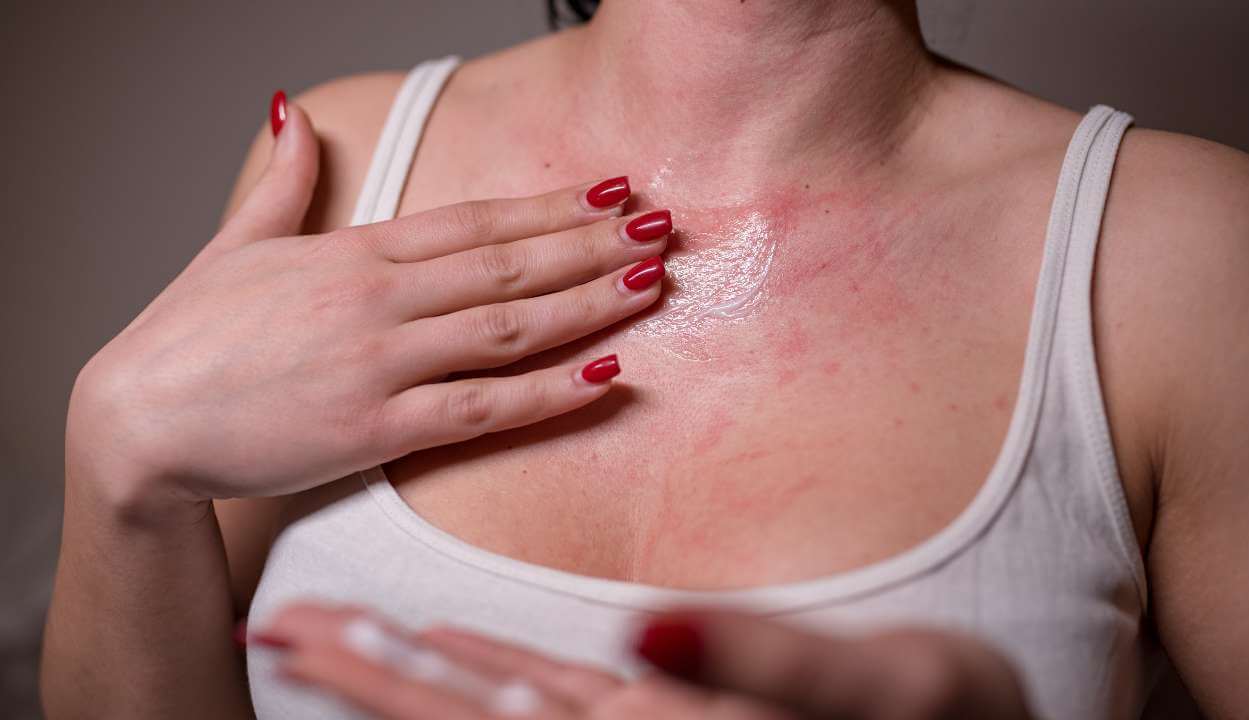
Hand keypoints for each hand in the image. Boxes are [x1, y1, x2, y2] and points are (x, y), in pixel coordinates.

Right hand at [67, 102, 667, 518]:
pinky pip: (485, 408)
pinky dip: (552, 393)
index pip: (475, 219)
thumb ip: (281, 180)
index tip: (609, 194)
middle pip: (510, 264)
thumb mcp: (235, 242)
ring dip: (590, 303)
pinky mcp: (378, 428)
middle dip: (592, 244)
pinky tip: (607, 374)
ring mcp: (382, 362)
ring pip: (511, 327)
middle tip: (660, 228)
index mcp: (353, 252)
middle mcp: (379, 299)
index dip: (551, 206)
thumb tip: (293, 114)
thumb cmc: (187, 336)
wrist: (135, 423)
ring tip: (651, 283)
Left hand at [256, 604, 1033, 719]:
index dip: (393, 673)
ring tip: (327, 641)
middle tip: (276, 630)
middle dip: (366, 675)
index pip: (497, 711)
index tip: (302, 628)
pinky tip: (450, 665)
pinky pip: (554, 714)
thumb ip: (763, 663)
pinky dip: (487, 689)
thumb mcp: (875, 688)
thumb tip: (644, 624)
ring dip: (405, 683)